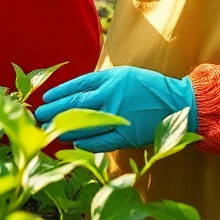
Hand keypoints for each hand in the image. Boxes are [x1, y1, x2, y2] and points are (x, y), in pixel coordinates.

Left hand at [34, 66, 197, 152]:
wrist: (181, 103)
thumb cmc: (150, 88)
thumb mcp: (125, 75)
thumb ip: (102, 81)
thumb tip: (77, 91)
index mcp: (111, 78)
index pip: (78, 85)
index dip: (60, 92)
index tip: (46, 99)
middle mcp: (112, 95)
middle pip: (76, 104)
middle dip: (55, 110)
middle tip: (38, 116)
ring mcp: (119, 115)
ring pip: (85, 123)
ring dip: (65, 128)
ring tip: (49, 131)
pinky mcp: (128, 134)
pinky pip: (101, 140)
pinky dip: (86, 142)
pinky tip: (73, 143)